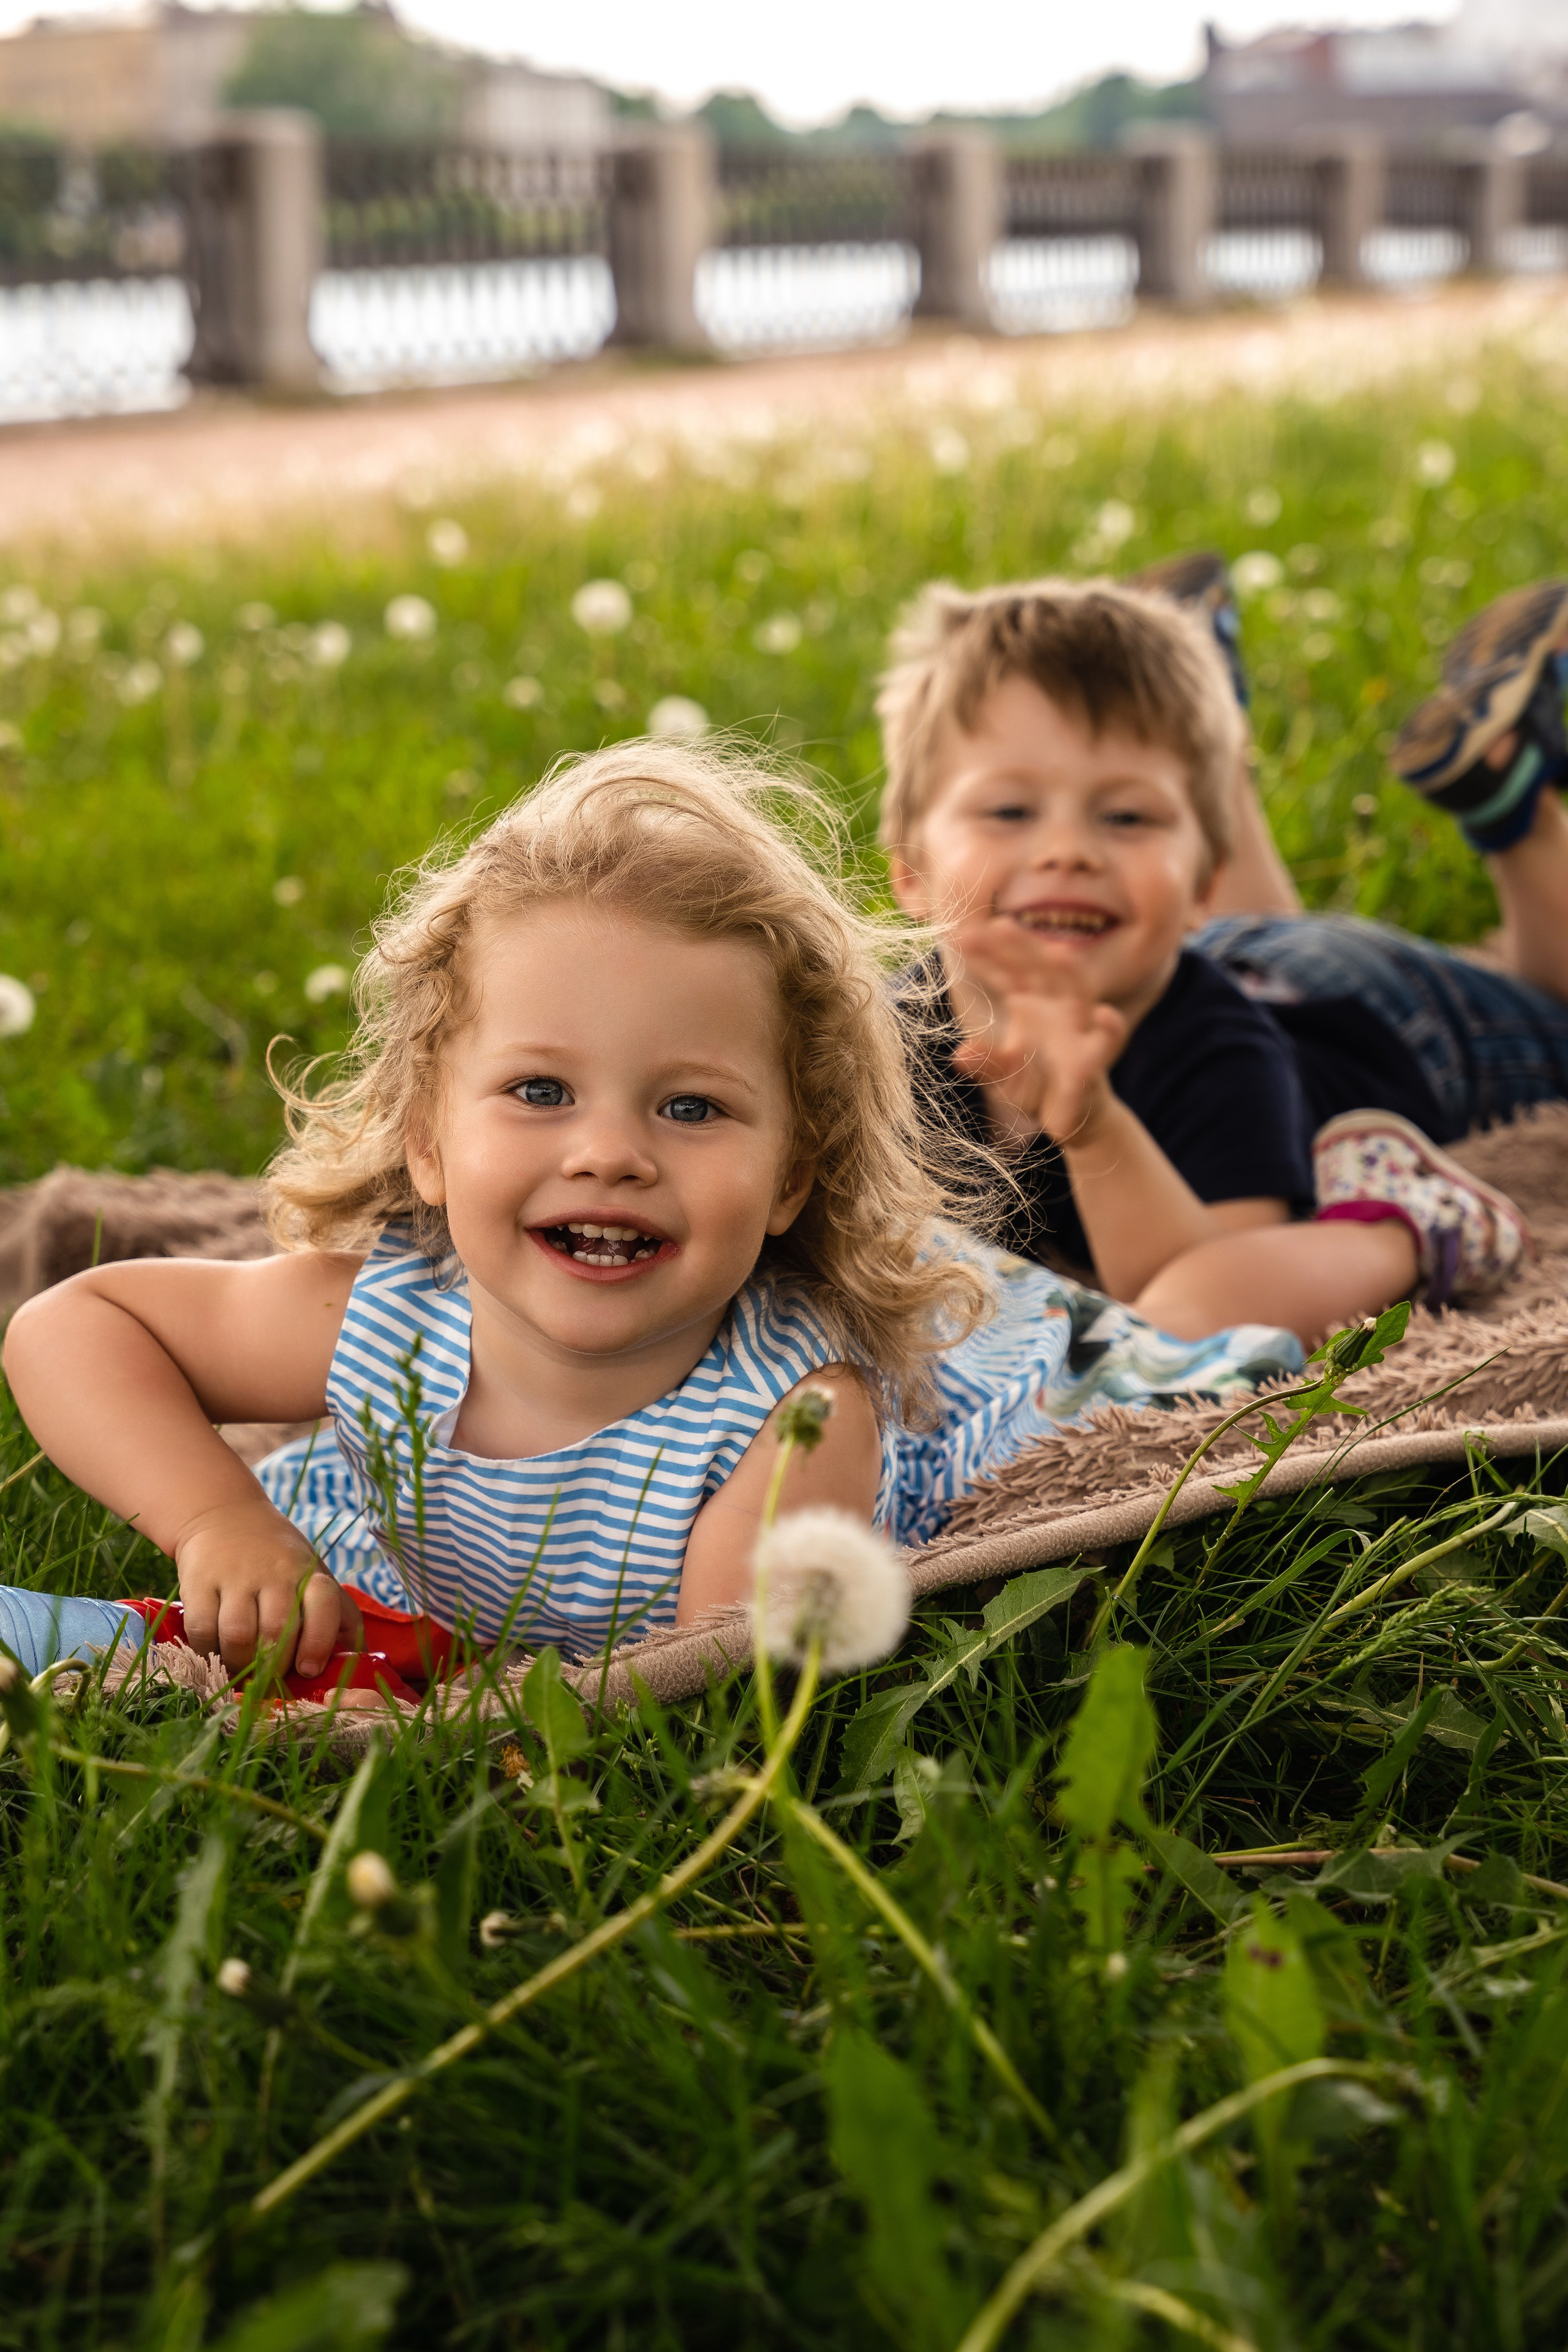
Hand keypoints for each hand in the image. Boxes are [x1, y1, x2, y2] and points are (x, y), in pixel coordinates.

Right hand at [174, 1498, 358, 1677]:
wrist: (224, 1516)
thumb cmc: (277, 1559)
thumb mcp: (314, 1575)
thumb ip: (337, 1614)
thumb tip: (355, 1659)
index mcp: (308, 1573)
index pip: (324, 1606)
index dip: (318, 1643)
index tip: (308, 1670)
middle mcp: (274, 1572)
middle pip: (278, 1631)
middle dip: (274, 1667)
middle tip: (269, 1680)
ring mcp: (235, 1576)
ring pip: (239, 1635)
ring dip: (240, 1664)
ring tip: (242, 1671)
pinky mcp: (199, 1581)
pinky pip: (203, 1629)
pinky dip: (208, 1651)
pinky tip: (215, 1654)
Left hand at [949, 916, 1127, 1144]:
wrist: (1071, 1116)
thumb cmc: (1036, 1087)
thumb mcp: (1004, 1075)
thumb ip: (985, 1063)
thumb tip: (960, 1054)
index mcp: (1032, 1003)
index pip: (1009, 971)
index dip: (988, 954)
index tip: (959, 936)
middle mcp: (1057, 1008)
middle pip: (1042, 970)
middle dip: (1024, 949)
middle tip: (998, 925)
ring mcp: (1080, 1030)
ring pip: (1080, 994)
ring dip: (1072, 974)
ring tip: (1058, 954)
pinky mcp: (1097, 1059)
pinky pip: (1108, 1042)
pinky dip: (1110, 1028)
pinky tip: (1104, 1016)